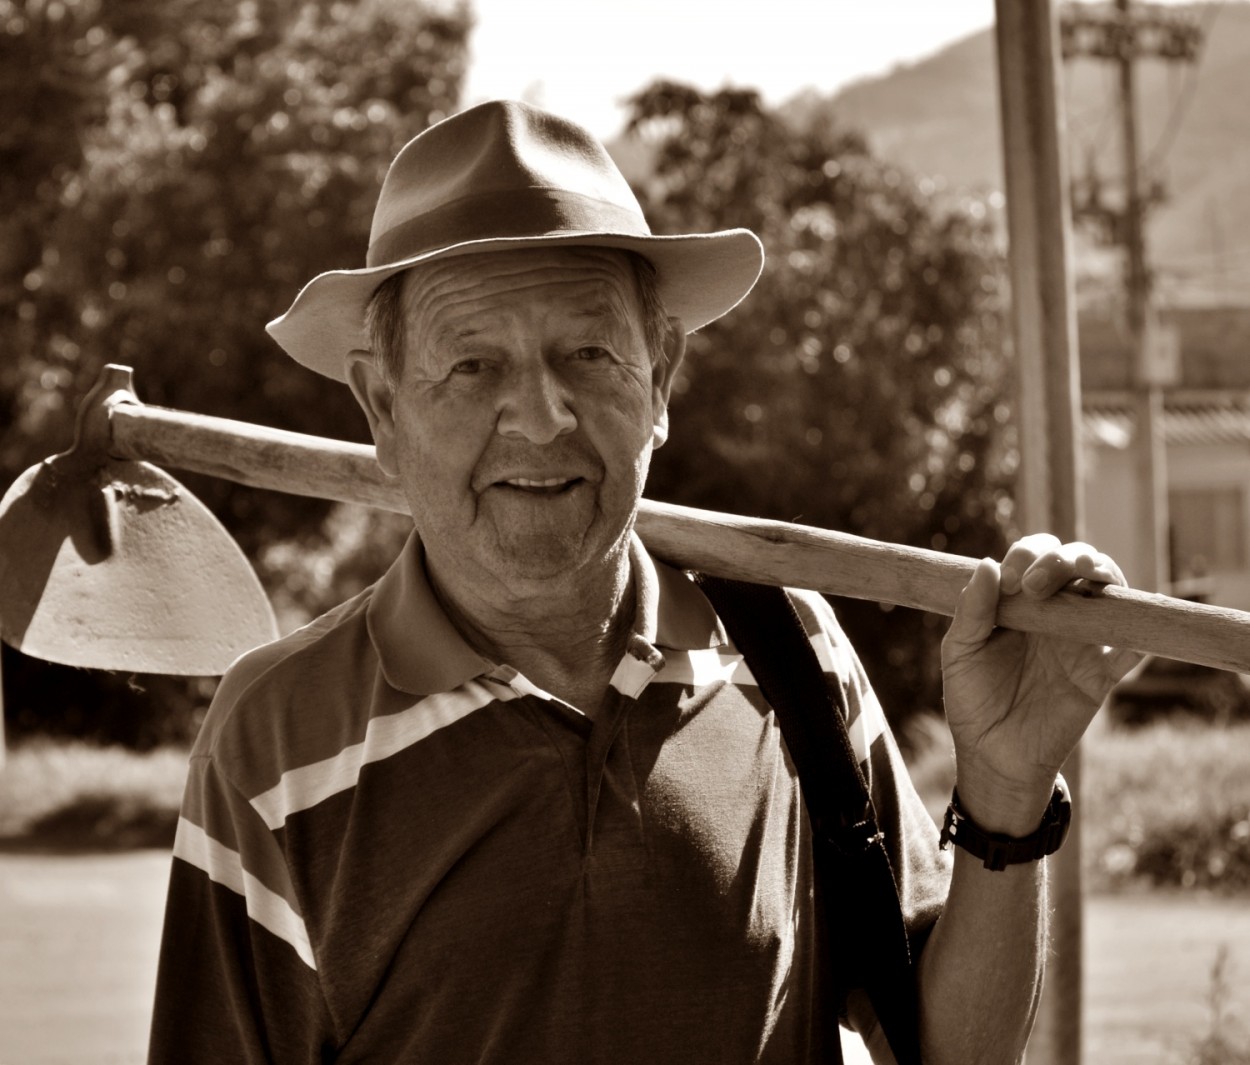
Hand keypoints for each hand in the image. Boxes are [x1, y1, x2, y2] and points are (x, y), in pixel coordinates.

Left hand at [941, 533, 1140, 833]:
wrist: (991, 753)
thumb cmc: (972, 697)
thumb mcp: (960, 651)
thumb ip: (972, 610)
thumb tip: (986, 563)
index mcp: (1021, 600)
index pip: (1035, 556)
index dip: (1028, 555)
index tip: (1010, 580)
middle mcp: (1057, 611)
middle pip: (1079, 563)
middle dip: (1065, 558)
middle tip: (1035, 585)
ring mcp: (1082, 640)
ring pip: (1111, 594)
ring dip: (1106, 576)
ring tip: (1087, 576)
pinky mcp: (1101, 674)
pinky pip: (1131, 651)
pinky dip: (1139, 637)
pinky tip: (1130, 632)